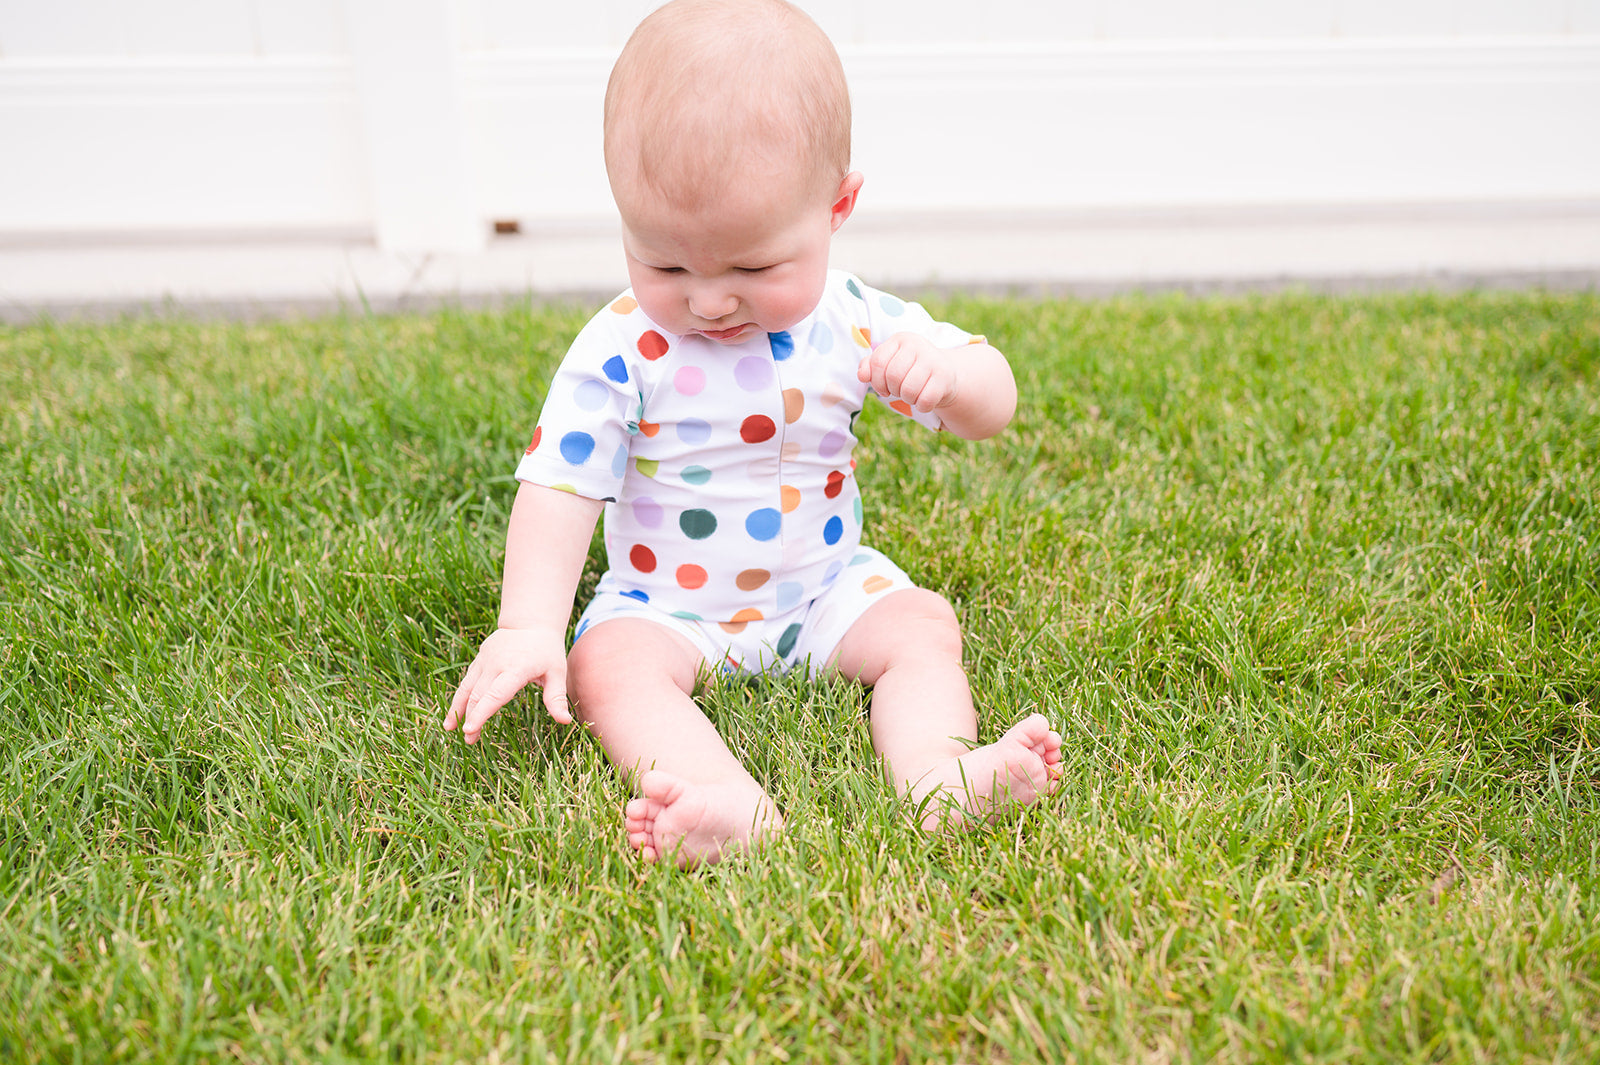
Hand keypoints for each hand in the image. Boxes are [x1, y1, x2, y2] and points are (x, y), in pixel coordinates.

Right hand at [444, 626, 572, 743]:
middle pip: (478, 694)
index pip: (495, 694)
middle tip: (468, 740)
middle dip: (471, 718)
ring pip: (467, 687)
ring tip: (449, 728)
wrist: (530, 622)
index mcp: (516, 669)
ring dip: (457, 708)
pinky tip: (454, 712)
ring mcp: (485, 660)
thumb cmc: (546, 651)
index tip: (470, 730)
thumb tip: (565, 721)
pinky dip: (459, 697)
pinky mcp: (479, 660)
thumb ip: (556, 697)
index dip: (481, 713)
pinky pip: (467, 680)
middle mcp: (496, 664)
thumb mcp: (557, 672)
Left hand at [856, 332, 959, 413]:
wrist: (944, 375)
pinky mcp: (945, 377)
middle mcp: (918, 345)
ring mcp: (933, 360)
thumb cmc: (909, 370)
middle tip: (899, 391)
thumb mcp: (889, 363)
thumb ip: (870, 366)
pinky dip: (922, 406)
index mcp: (900, 339)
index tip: (883, 388)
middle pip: (893, 376)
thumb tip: (862, 375)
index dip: (876, 381)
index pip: (878, 362)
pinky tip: (925, 400)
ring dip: (907, 399)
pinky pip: (925, 400)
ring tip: (912, 395)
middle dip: (893, 390)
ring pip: (909, 389)